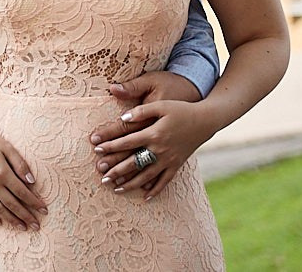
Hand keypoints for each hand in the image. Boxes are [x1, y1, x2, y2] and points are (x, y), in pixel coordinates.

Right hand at [0, 113, 46, 231]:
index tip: (44, 210)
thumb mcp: (7, 147)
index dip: (35, 203)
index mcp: (3, 172)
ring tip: (22, 227)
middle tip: (36, 226)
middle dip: (26, 216)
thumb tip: (32, 182)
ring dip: (11, 220)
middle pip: (13, 205)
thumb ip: (20, 165)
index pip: (23, 193)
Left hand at [90, 75, 216, 200]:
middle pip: (134, 162)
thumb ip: (140, 111)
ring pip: (147, 175)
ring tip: (116, 189)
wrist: (205, 120)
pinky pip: (165, 180)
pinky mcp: (177, 165)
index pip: (127, 142)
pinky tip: (145, 196)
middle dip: (117, 171)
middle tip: (101, 178)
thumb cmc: (181, 109)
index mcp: (154, 133)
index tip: (96, 150)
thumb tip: (122, 118)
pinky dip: (155, 189)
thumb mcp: (160, 105)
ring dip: (131, 183)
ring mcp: (169, 160)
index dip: (111, 146)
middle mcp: (161, 149)